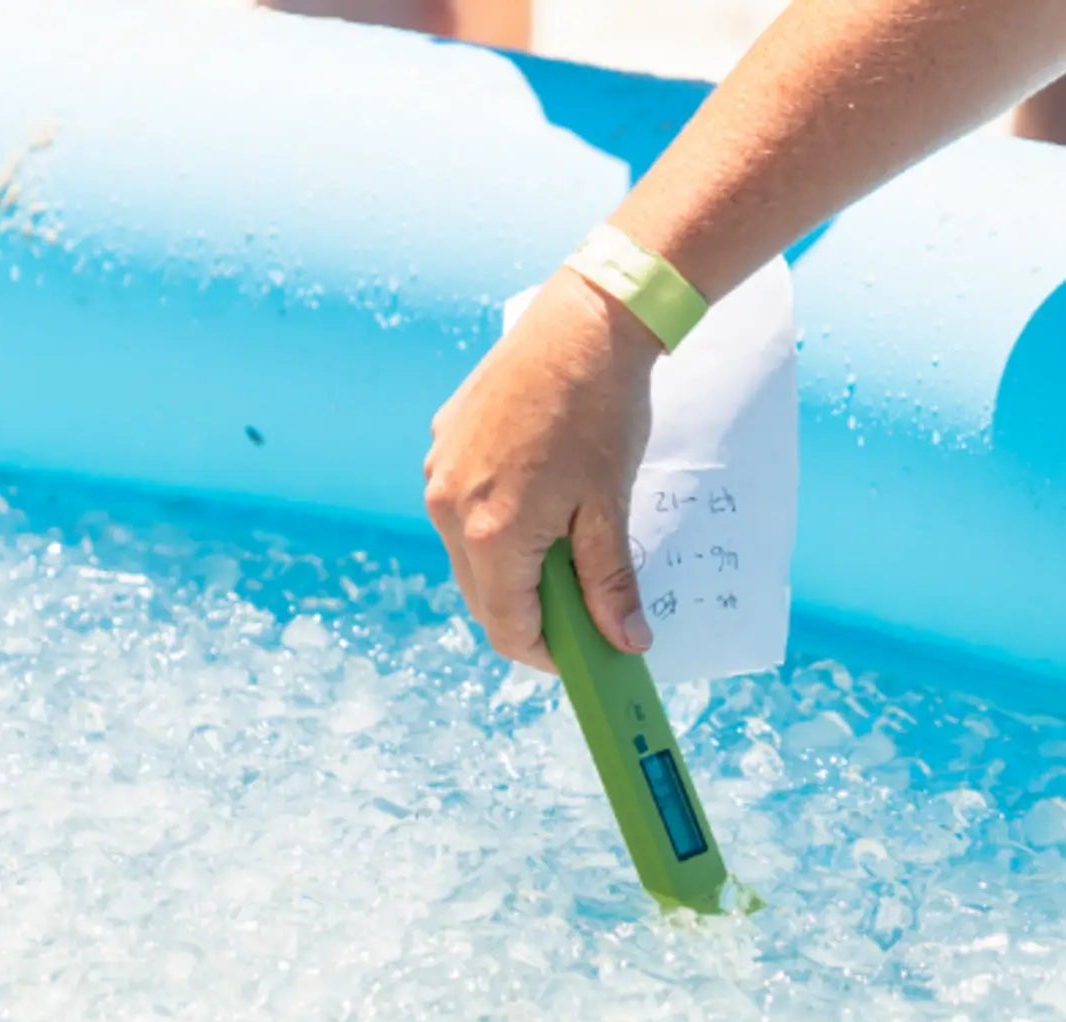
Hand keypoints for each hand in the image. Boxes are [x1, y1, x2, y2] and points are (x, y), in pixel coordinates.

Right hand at [424, 266, 661, 670]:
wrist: (584, 323)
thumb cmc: (602, 413)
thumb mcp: (610, 507)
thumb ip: (610, 583)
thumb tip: (625, 643)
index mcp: (492, 532)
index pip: (506, 628)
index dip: (547, 654)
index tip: (585, 655)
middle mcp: (449, 506)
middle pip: (483, 596)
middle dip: (532, 613)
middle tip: (585, 608)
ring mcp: (440, 472)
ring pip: (470, 554)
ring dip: (513, 569)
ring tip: (568, 547)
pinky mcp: (443, 443)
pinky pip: (463, 507)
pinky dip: (498, 525)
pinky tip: (543, 501)